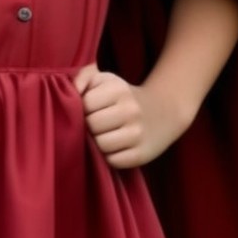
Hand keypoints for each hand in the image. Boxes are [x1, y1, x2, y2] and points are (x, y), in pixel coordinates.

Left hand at [72, 64, 194, 168]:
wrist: (163, 112)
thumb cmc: (124, 96)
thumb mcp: (106, 79)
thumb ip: (84, 77)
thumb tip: (74, 90)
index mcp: (119, 89)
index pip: (85, 104)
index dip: (82, 108)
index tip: (91, 109)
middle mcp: (131, 110)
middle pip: (92, 125)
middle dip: (89, 126)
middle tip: (96, 124)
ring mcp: (138, 134)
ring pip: (100, 145)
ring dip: (97, 142)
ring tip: (105, 135)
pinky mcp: (142, 154)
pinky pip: (112, 161)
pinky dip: (110, 156)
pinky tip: (116, 146)